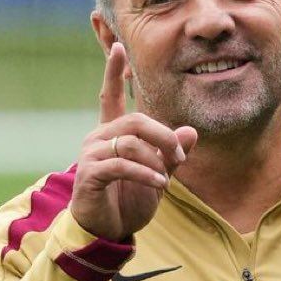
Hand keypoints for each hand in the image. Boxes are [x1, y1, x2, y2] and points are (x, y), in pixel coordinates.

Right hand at [69, 42, 197, 241]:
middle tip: (180, 154)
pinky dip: (146, 173)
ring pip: (130, 141)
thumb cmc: (128, 201)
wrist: (107, 232)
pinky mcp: (89, 174)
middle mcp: (98, 138)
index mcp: (112, 133)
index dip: (114, 73)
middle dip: (163, 134)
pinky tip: (160, 184)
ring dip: (156, 159)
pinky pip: (122, 164)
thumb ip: (172, 154)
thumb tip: (191, 131)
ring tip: (167, 178)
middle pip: (134, 119)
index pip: (110, 96)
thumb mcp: (158, 175)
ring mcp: (91, 155)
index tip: (119, 47)